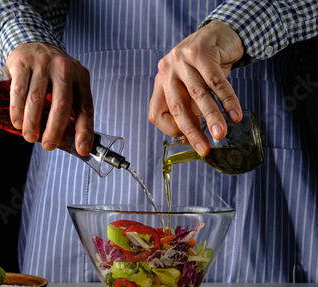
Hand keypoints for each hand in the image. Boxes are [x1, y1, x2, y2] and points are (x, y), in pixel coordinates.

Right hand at [5, 42, 93, 155]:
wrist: (32, 41)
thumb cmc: (53, 71)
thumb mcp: (69, 83)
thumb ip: (71, 106)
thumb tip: (71, 141)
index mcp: (81, 76)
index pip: (85, 107)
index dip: (84, 130)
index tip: (82, 149)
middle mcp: (64, 68)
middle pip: (61, 104)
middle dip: (54, 129)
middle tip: (48, 145)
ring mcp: (43, 63)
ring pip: (37, 99)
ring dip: (32, 123)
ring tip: (30, 136)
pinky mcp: (22, 62)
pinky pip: (19, 91)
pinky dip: (17, 110)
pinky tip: (17, 122)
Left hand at [148, 21, 244, 155]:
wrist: (221, 34)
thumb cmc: (206, 65)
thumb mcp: (193, 87)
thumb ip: (190, 107)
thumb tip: (192, 137)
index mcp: (161, 82)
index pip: (157, 113)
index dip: (172, 129)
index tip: (189, 139)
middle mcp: (167, 70)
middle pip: (177, 106)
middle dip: (192, 130)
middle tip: (204, 148)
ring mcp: (182, 60)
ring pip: (198, 95)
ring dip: (212, 117)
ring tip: (221, 134)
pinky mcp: (200, 52)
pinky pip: (215, 82)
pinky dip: (227, 100)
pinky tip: (235, 114)